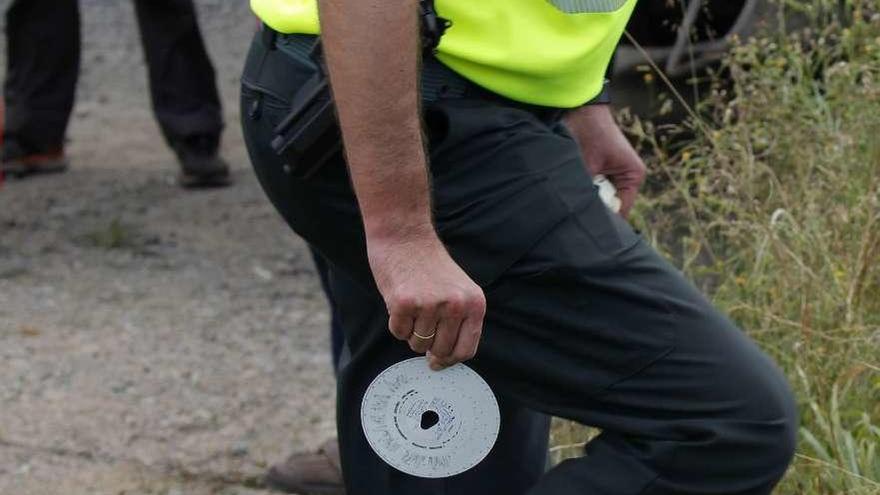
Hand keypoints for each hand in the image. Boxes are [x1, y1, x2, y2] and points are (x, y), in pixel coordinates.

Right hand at [368, 230, 485, 370]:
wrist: (405, 235)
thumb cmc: (429, 264)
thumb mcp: (458, 289)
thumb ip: (459, 321)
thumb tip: (443, 360)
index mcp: (474, 303)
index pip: (466, 349)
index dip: (450, 360)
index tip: (438, 361)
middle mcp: (456, 305)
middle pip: (440, 351)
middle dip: (428, 347)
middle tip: (420, 328)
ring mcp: (430, 305)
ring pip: (417, 343)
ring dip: (411, 331)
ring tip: (412, 306)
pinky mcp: (405, 303)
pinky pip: (399, 332)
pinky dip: (396, 323)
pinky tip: (399, 301)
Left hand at [565, 104, 646, 217]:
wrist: (580, 109)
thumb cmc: (589, 133)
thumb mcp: (588, 166)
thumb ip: (587, 191)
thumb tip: (580, 216)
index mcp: (633, 176)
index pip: (621, 210)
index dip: (605, 221)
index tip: (587, 229)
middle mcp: (627, 178)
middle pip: (612, 207)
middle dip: (595, 211)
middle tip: (577, 219)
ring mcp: (614, 175)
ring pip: (600, 199)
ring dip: (587, 200)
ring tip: (573, 203)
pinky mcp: (601, 172)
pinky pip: (593, 190)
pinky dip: (583, 191)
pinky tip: (572, 193)